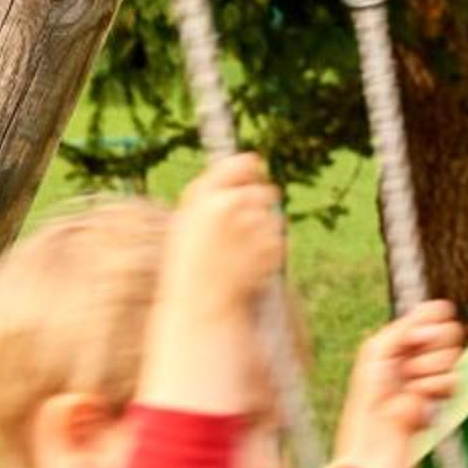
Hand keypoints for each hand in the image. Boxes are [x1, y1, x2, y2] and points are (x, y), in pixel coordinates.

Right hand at [170, 153, 285, 304]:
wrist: (201, 305)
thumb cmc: (191, 265)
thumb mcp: (188, 222)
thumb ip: (212, 193)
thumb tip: (247, 163)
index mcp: (207, 195)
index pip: (243, 163)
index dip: (251, 169)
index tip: (255, 174)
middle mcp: (231, 204)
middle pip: (266, 191)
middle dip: (260, 206)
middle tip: (243, 228)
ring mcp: (255, 224)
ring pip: (274, 217)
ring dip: (263, 231)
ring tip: (240, 253)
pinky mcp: (273, 245)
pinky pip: (279, 240)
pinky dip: (269, 250)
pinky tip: (249, 265)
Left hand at [335, 300, 463, 467]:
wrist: (378, 447)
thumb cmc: (367, 402)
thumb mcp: (376, 353)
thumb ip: (403, 328)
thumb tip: (434, 319)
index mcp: (399, 340)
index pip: (432, 313)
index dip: (430, 320)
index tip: (416, 337)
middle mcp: (418, 354)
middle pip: (449, 330)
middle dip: (431, 348)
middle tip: (409, 367)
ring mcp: (433, 376)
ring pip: (454, 354)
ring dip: (431, 371)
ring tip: (411, 388)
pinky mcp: (444, 397)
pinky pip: (455, 378)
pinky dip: (438, 388)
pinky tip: (422, 401)